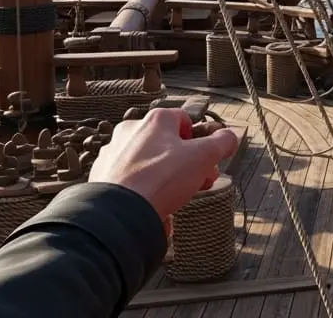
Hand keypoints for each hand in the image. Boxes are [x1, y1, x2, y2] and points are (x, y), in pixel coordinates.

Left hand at [90, 108, 239, 224]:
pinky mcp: (102, 175)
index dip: (201, 141)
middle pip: (167, 142)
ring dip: (164, 174)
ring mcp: (114, 152)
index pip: (186, 120)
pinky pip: (130, 178)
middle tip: (196, 181)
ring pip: (148, 160)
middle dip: (186, 162)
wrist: (118, 213)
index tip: (206, 161)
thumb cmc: (160, 180)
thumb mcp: (203, 157)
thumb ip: (222, 142)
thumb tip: (230, 136)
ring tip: (174, 196)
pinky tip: (151, 202)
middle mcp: (131, 131)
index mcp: (156, 120)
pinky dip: (142, 187)